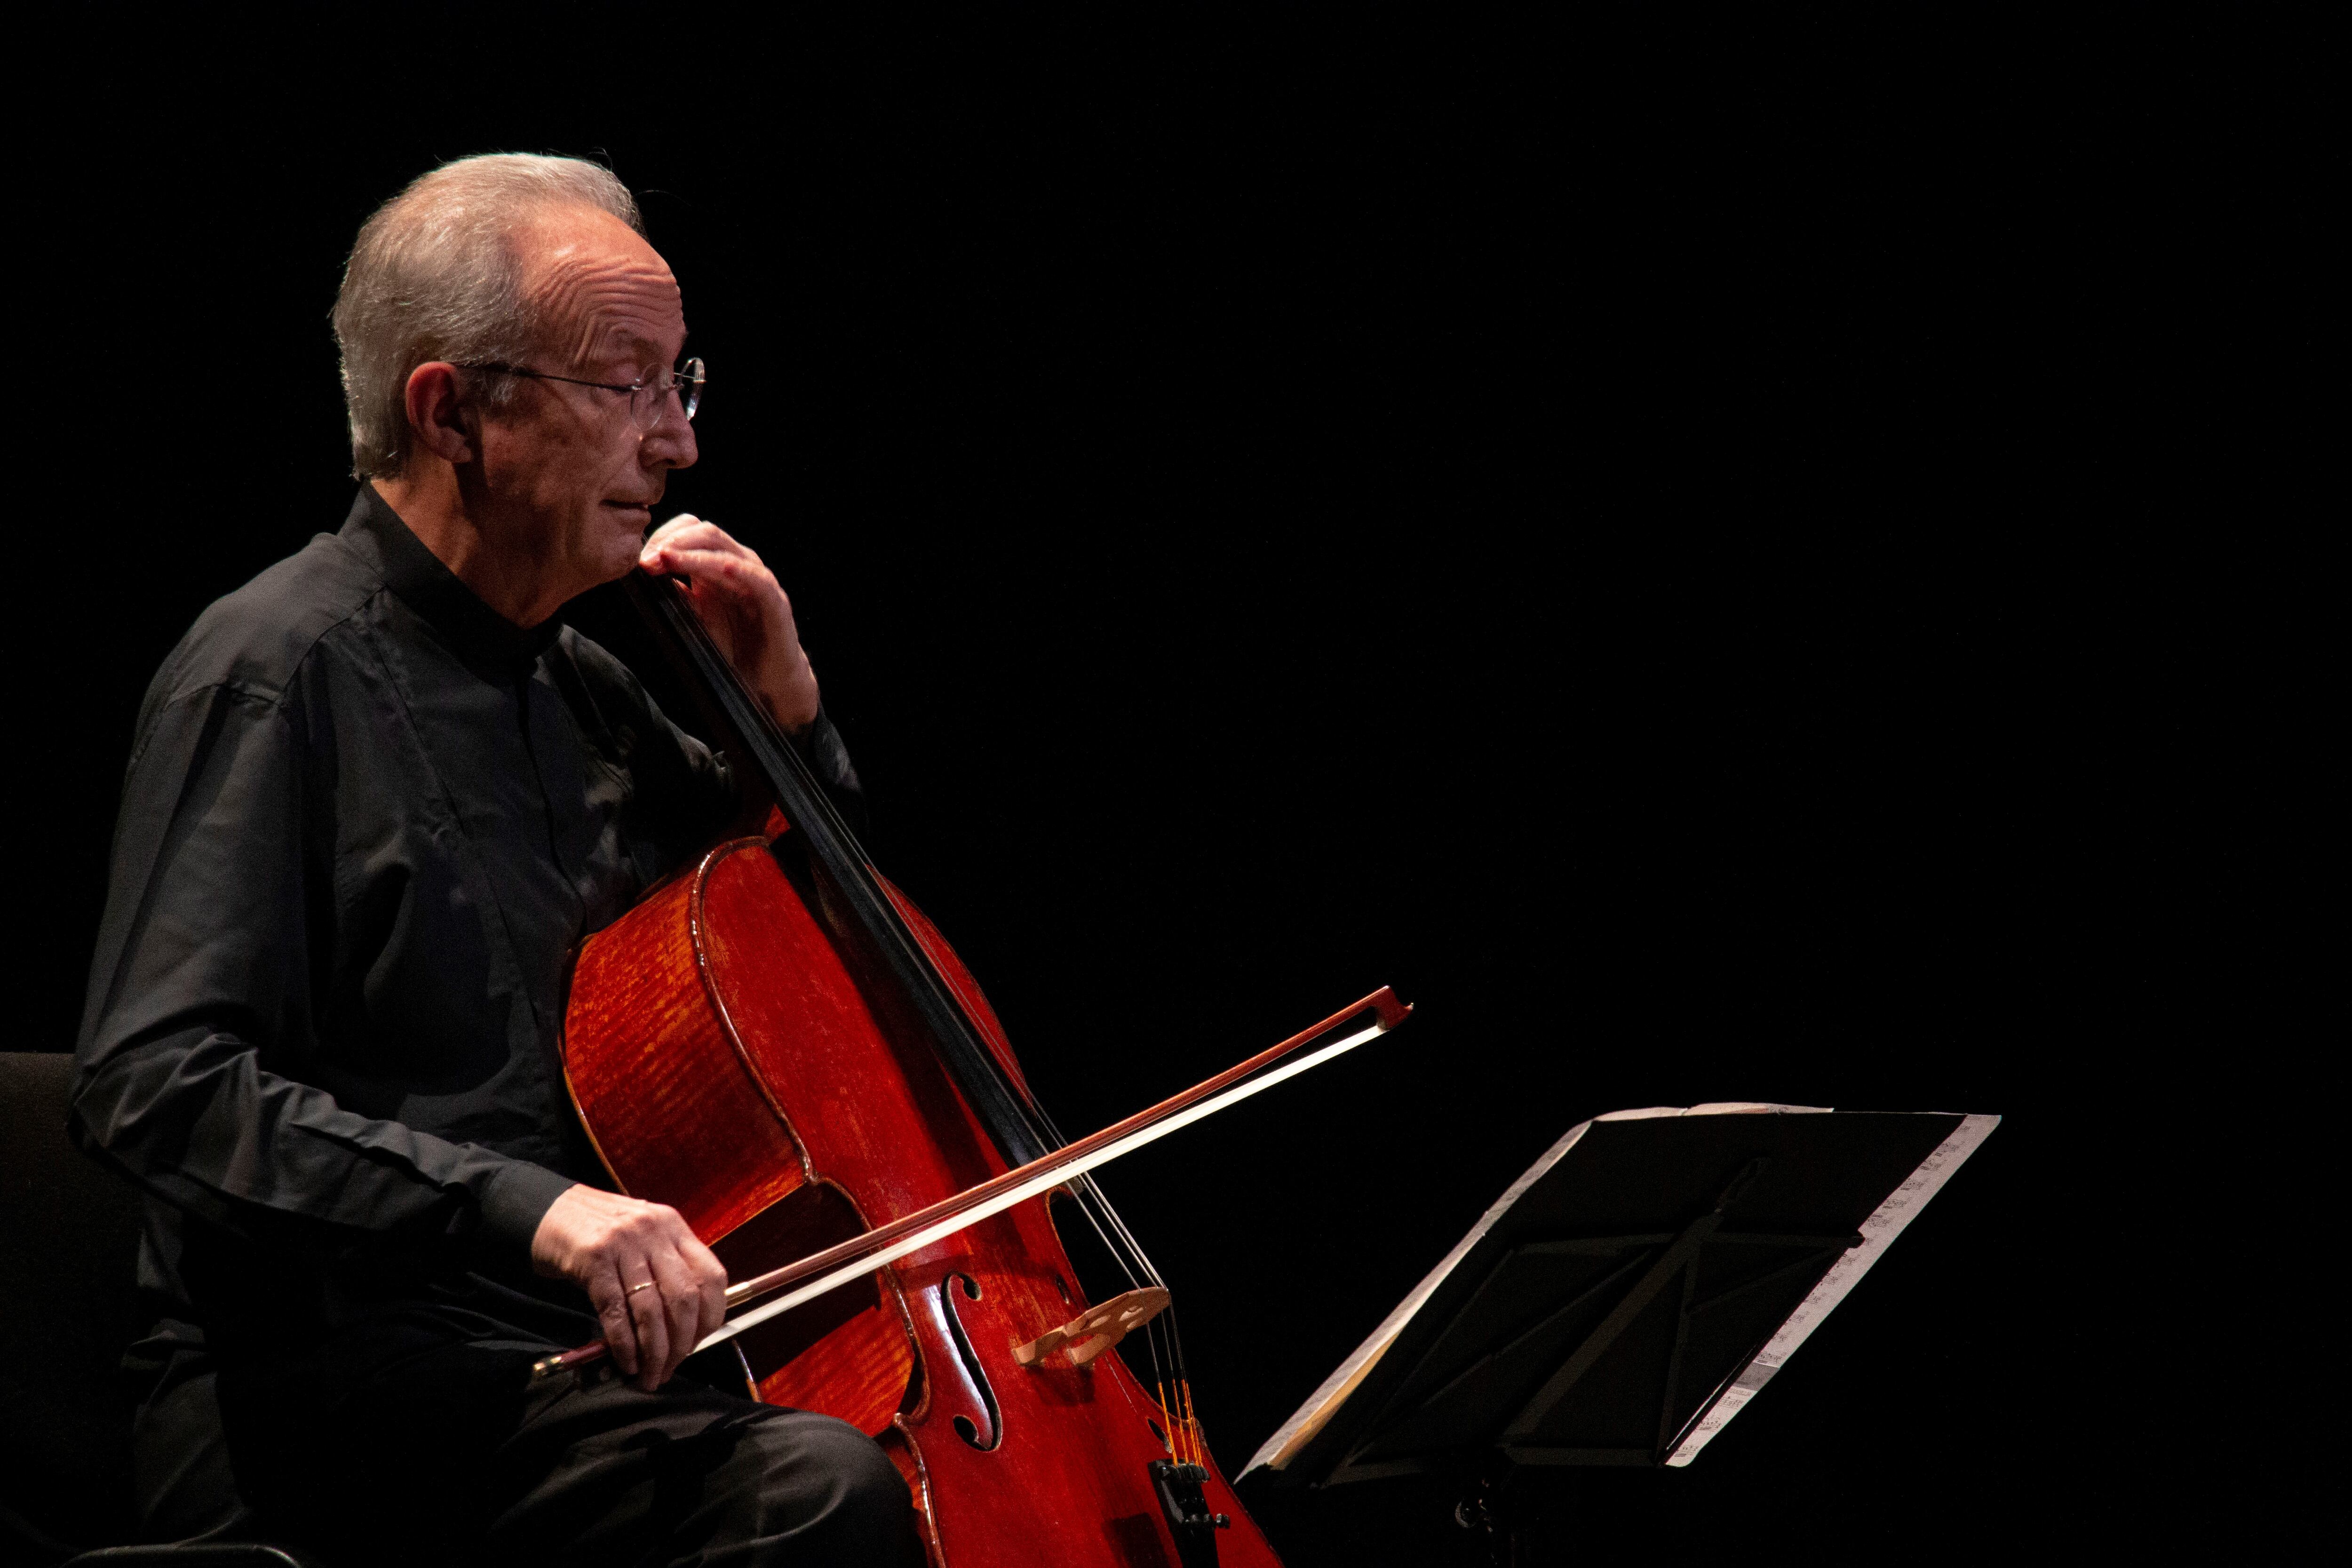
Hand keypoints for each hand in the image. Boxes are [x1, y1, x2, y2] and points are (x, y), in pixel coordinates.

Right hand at [531, 1184, 728, 1391]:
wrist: (546, 1210)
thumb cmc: (597, 1231)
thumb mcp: (641, 1238)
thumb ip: (664, 1269)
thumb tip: (682, 1329)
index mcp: (673, 1226)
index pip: (712, 1277)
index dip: (710, 1318)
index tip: (697, 1345)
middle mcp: (654, 1231)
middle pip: (684, 1299)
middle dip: (681, 1344)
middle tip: (669, 1369)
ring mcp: (624, 1243)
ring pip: (651, 1309)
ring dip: (653, 1352)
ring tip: (649, 1376)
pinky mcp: (593, 1259)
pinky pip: (616, 1311)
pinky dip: (624, 1344)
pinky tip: (626, 1362)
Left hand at [639, 515, 820, 734]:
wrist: (767, 680)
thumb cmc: (733, 649)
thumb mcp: (697, 621)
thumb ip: (681, 597)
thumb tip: (653, 570)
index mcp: (718, 565)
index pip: (690, 531)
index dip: (664, 537)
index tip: (640, 559)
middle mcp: (739, 565)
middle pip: (705, 532)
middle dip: (672, 541)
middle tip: (646, 559)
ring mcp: (758, 580)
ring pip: (725, 550)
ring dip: (693, 552)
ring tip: (667, 558)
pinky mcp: (775, 601)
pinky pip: (757, 578)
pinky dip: (739, 570)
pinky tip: (720, 567)